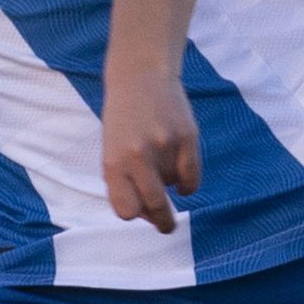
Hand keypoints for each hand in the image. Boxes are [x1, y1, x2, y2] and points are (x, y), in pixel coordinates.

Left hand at [101, 68, 200, 233]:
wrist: (140, 76)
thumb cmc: (123, 120)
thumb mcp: (112, 150)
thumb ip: (124, 182)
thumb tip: (150, 216)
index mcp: (113, 162)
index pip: (125, 209)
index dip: (135, 213)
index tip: (142, 214)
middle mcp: (137, 156)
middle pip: (155, 206)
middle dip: (163, 223)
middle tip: (167, 227)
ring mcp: (164, 146)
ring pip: (173, 186)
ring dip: (169, 181)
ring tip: (159, 154)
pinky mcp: (187, 137)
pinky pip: (192, 178)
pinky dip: (188, 183)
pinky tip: (181, 173)